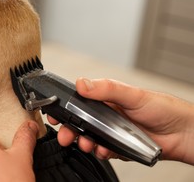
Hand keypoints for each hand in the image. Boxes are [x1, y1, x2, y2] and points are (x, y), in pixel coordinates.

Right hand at [48, 78, 193, 164]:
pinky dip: (100, 152)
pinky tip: (102, 150)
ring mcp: (112, 132)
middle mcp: (107, 115)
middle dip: (69, 129)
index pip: (79, 101)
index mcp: (106, 98)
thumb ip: (107, 89)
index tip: (54, 112)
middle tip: (64, 134)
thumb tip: (82, 83)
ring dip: (83, 142)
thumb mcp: (133, 94)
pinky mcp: (119, 147)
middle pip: (80, 123)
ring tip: (85, 143)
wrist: (184, 133)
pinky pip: (103, 151)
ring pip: (89, 138)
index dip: (65, 108)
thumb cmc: (163, 108)